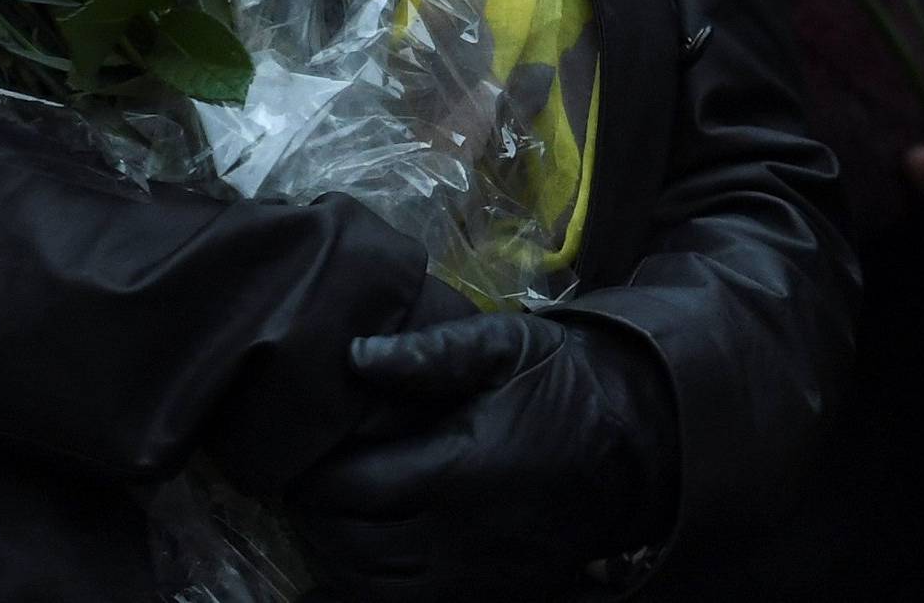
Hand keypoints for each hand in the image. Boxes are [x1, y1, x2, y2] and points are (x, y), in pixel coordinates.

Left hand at [288, 314, 676, 602]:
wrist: (630, 443)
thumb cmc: (556, 382)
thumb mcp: (502, 346)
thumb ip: (427, 354)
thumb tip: (351, 355)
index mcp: (456, 470)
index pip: (352, 488)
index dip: (310, 476)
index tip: (292, 451)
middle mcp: (458, 536)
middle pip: (353, 546)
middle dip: (314, 518)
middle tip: (298, 482)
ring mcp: (474, 577)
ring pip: (374, 587)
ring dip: (337, 558)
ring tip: (324, 516)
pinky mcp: (489, 595)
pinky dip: (371, 590)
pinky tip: (356, 561)